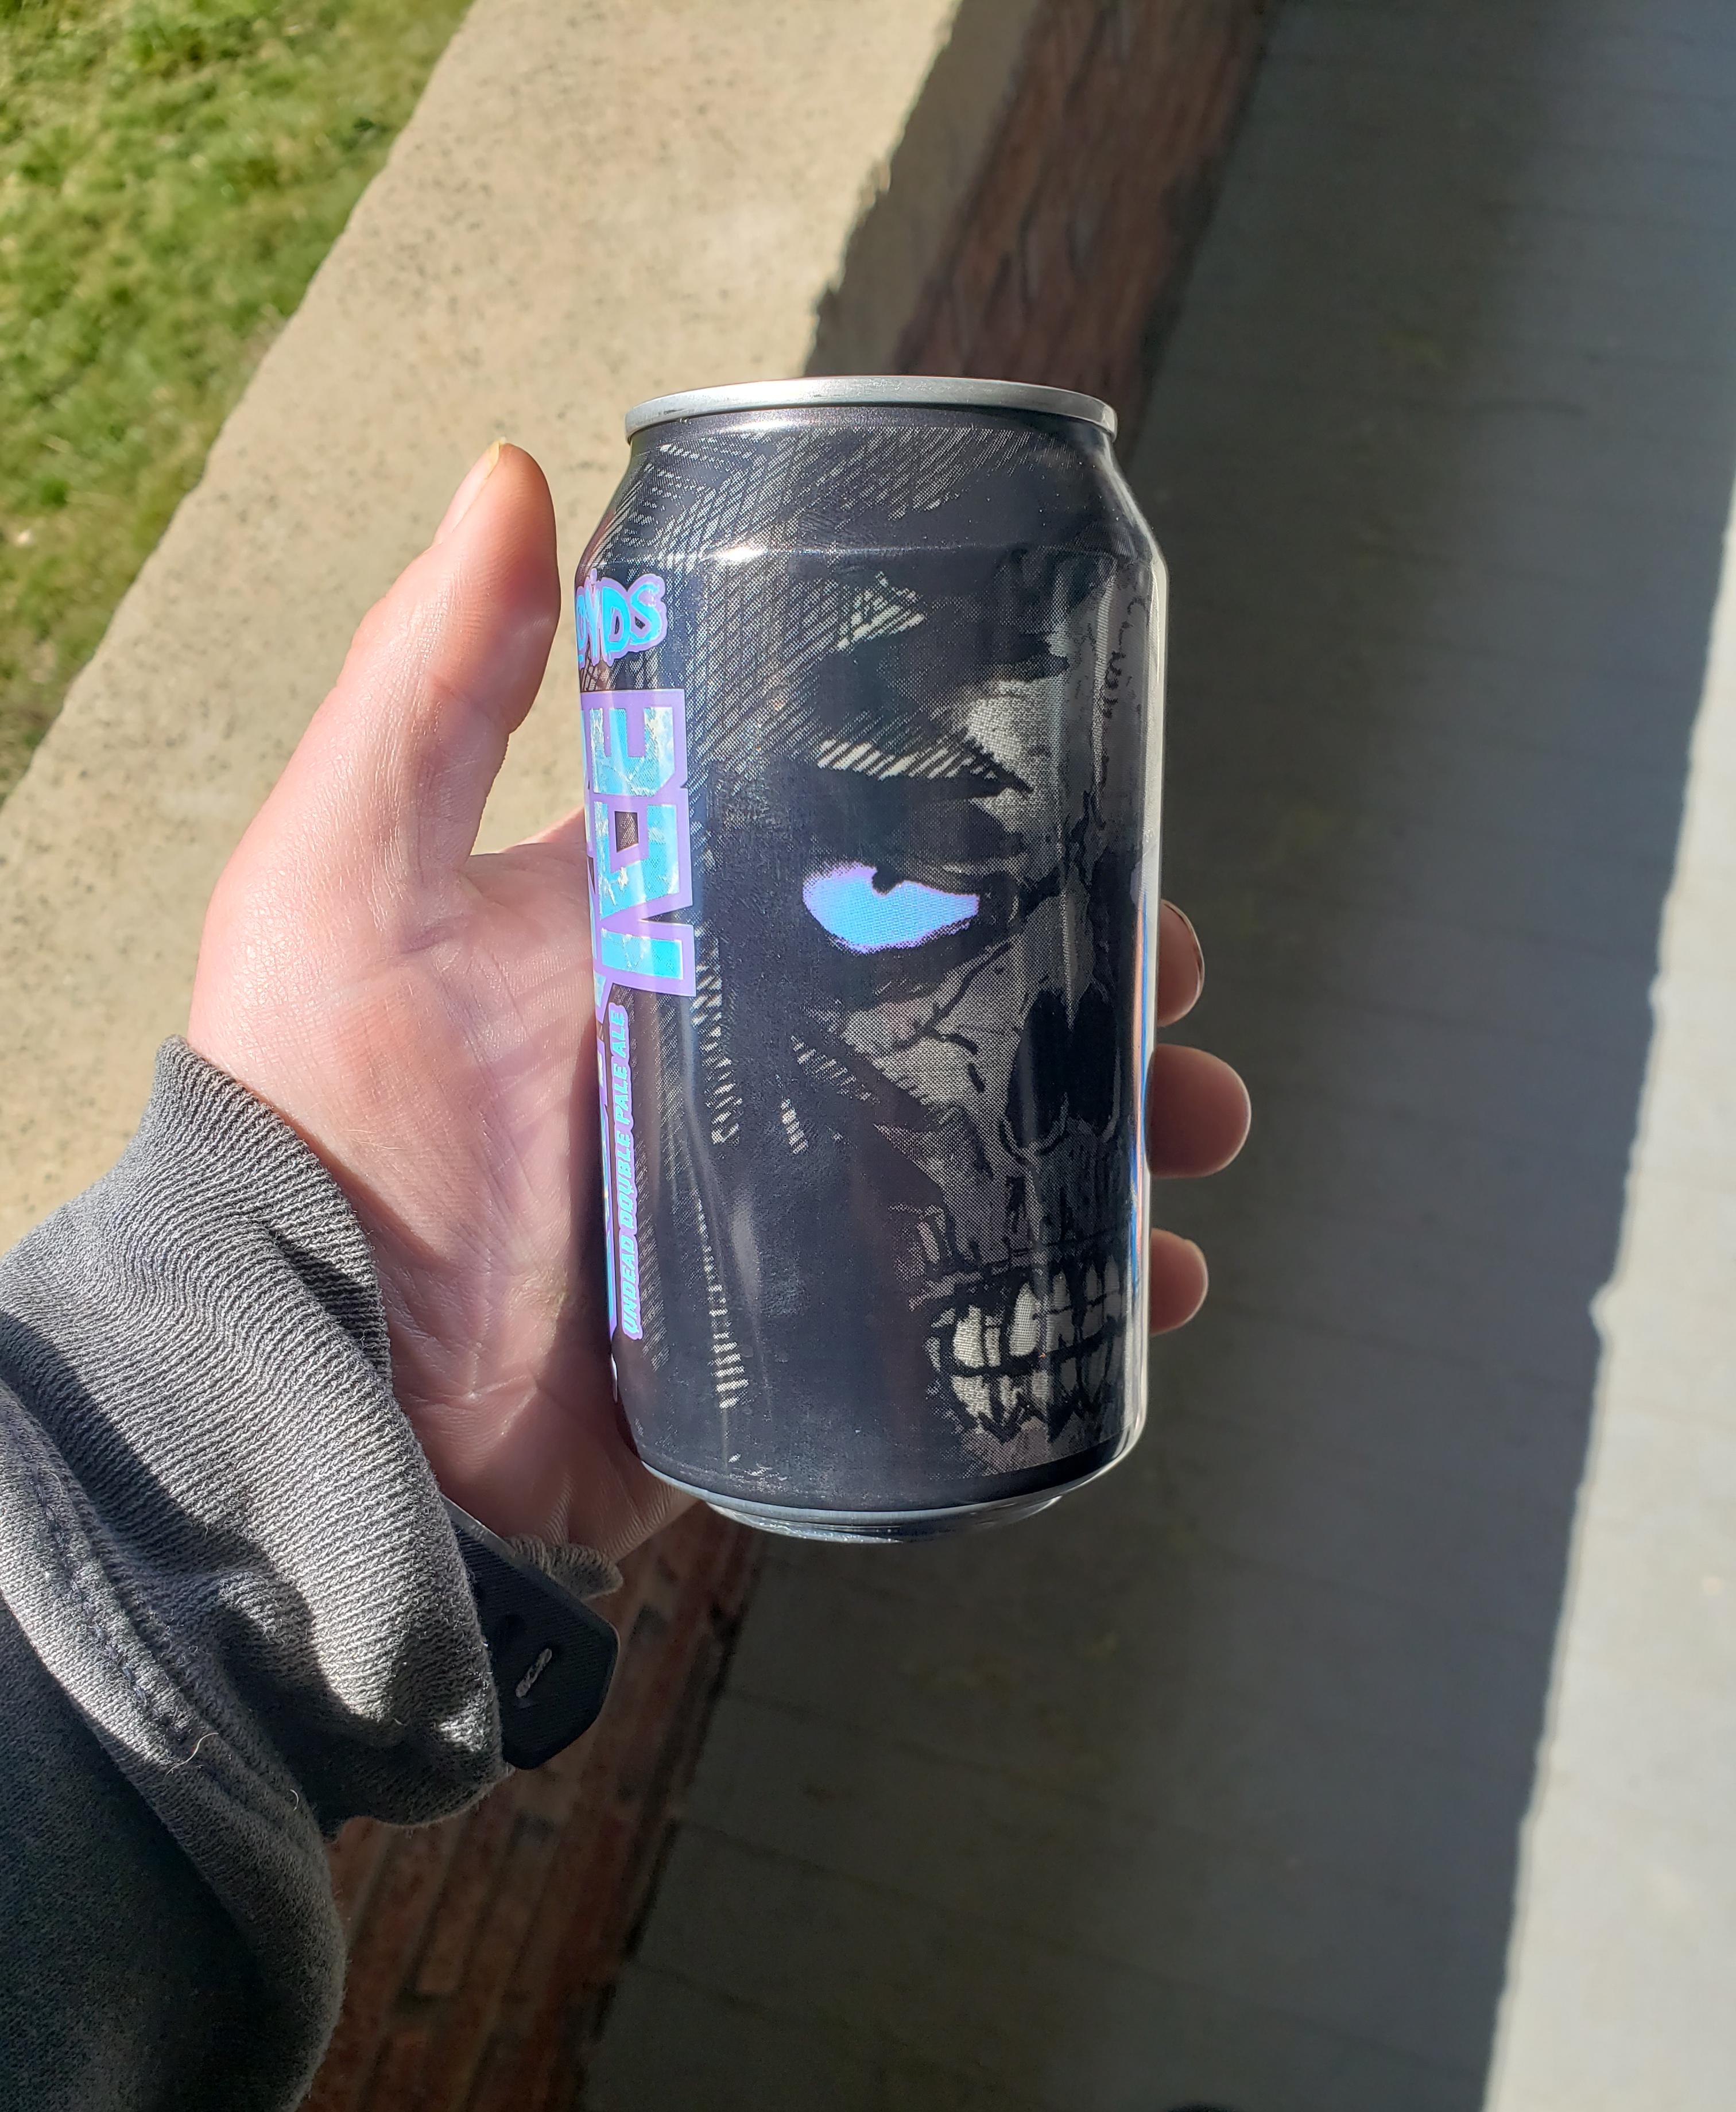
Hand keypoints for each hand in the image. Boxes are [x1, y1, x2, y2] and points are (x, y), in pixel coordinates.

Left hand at [189, 444, 1247, 1562]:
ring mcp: (773, 1205)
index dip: (987, 839)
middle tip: (1171, 1002)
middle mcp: (734, 1060)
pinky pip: (957, 1310)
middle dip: (1087, 994)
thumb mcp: (352, 874)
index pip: (858, 861)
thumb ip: (430, 689)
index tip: (1094, 821)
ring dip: (1109, 1137)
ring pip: (986, 1151)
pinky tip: (1146, 1285)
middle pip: (956, 1003)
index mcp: (665, 939)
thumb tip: (510, 474)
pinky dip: (1065, 1299)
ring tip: (1183, 1144)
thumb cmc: (320, 1118)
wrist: (320, 1381)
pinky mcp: (793, 1338)